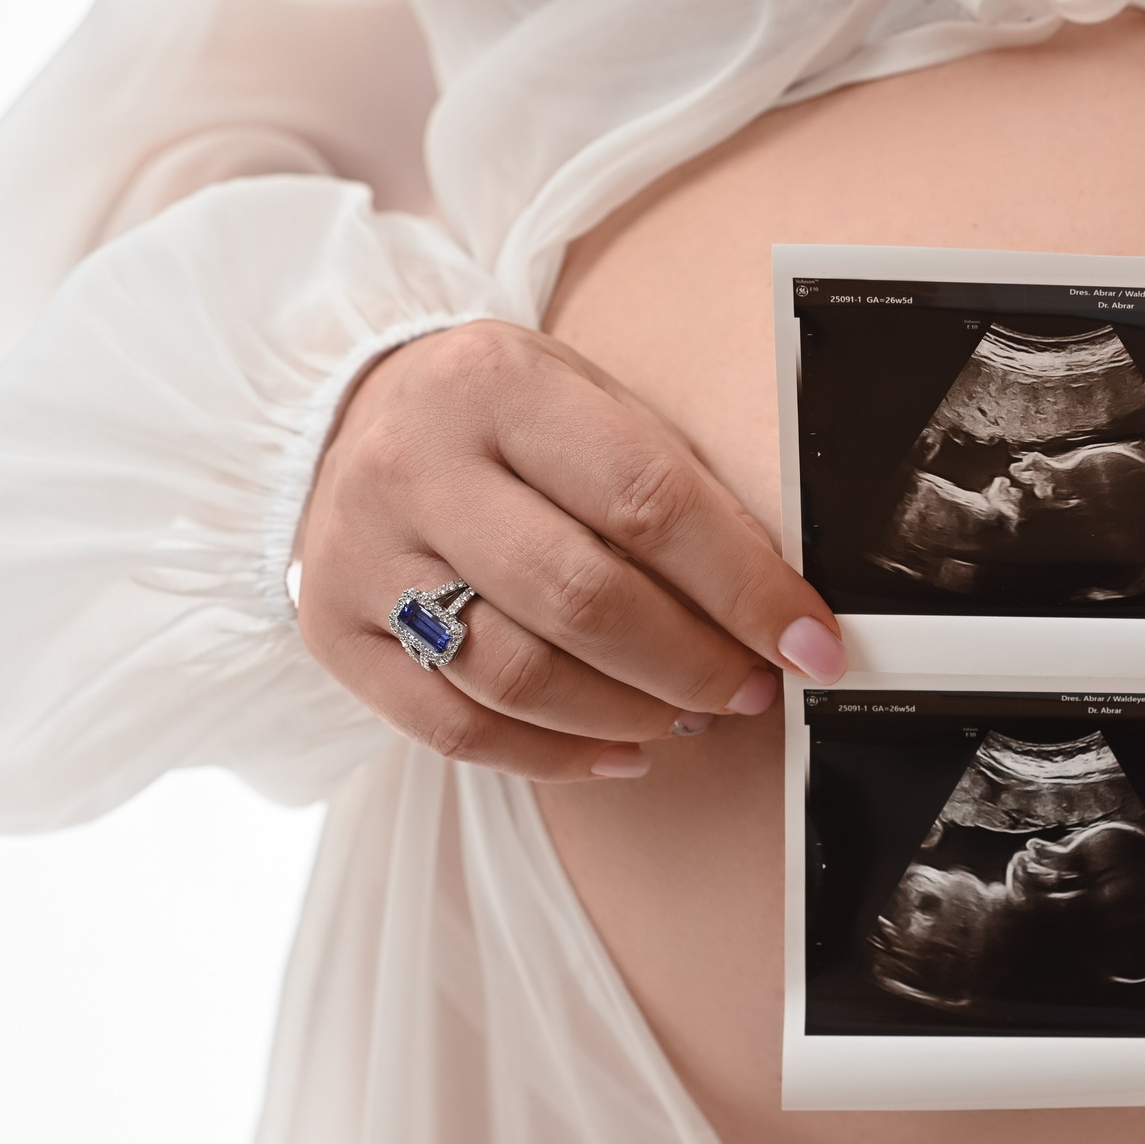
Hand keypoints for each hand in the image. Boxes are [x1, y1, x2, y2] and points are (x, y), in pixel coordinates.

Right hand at [292, 321, 846, 780]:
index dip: (744, 587)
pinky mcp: (334, 632)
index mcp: (498, 386)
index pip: (647, 502)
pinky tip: (619, 750)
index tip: (810, 641)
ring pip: (518, 676)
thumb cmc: (506, 417)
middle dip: (692, 663)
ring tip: (691, 714)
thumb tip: (773, 598)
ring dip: (631, 714)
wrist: (355, 412)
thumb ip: (671, 486)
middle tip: (751, 688)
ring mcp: (362, 554)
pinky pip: (454, 728)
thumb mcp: (591, 401)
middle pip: (581, 599)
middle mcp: (416, 467)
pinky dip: (552, 757)